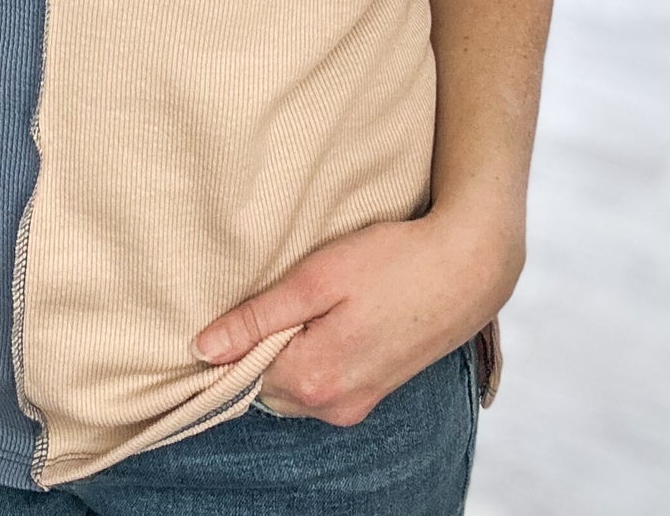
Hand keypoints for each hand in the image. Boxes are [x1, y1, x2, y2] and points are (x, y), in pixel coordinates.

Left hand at [191, 208, 518, 425]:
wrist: (467, 268)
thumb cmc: (391, 263)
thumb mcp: (316, 279)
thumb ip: (257, 319)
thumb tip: (202, 349)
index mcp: (312, 380)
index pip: (241, 374)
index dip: (238, 336)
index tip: (252, 299)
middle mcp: (333, 406)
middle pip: (267, 384)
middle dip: (265, 345)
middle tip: (289, 291)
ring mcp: (359, 404)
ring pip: (296, 385)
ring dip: (292, 348)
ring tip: (316, 299)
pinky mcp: (377, 392)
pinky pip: (325, 383)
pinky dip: (318, 353)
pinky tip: (338, 315)